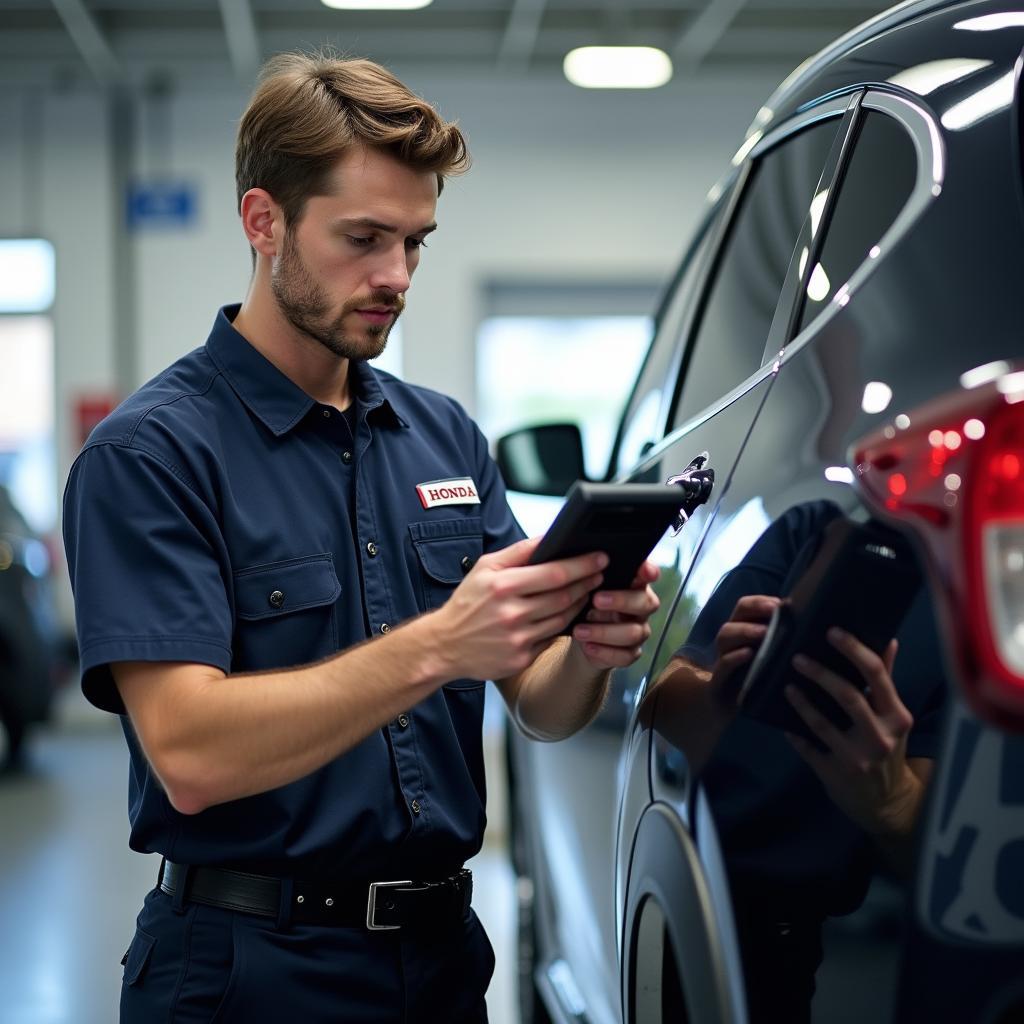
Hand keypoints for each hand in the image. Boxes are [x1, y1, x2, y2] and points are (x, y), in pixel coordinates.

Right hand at [431, 536, 606, 681]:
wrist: (444, 645)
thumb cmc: (467, 603)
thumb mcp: (485, 568)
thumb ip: (519, 552)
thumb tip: (549, 536)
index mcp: (503, 586)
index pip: (554, 573)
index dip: (582, 565)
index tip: (599, 558)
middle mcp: (511, 614)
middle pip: (564, 597)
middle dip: (587, 583)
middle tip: (599, 574)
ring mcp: (518, 639)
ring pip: (562, 619)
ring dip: (579, 604)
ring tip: (586, 592)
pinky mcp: (521, 658)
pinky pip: (551, 638)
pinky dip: (563, 625)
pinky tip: (568, 615)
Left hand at [570, 561, 660, 669]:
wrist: (581, 635)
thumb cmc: (586, 603)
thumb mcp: (586, 587)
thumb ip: (592, 575)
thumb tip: (584, 562)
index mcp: (634, 585)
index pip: (648, 575)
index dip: (649, 572)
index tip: (644, 571)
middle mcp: (641, 607)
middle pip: (645, 603)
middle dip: (621, 601)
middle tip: (596, 600)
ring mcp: (638, 630)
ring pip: (633, 633)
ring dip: (604, 631)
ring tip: (580, 630)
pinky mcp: (631, 653)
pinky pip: (625, 655)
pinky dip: (604, 652)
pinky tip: (588, 647)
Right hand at [709, 594, 780, 706]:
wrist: (726, 705)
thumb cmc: (753, 677)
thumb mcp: (767, 656)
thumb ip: (779, 641)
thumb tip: (809, 626)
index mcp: (741, 630)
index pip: (745, 606)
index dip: (760, 601)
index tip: (781, 603)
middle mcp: (730, 640)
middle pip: (736, 614)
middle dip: (754, 609)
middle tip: (774, 611)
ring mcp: (722, 657)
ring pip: (725, 636)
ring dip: (745, 630)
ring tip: (764, 632)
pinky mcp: (719, 678)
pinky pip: (723, 664)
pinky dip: (735, 657)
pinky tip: (749, 654)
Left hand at [785, 630, 920, 838]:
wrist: (887, 803)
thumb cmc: (888, 750)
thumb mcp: (893, 719)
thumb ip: (886, 680)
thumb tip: (888, 640)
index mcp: (897, 716)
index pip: (877, 675)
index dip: (853, 650)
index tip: (832, 631)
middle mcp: (881, 737)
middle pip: (848, 695)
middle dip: (820, 673)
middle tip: (797, 656)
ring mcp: (857, 758)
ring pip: (821, 722)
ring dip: (800, 700)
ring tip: (786, 684)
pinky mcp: (835, 773)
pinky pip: (806, 746)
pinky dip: (793, 731)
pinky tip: (782, 719)